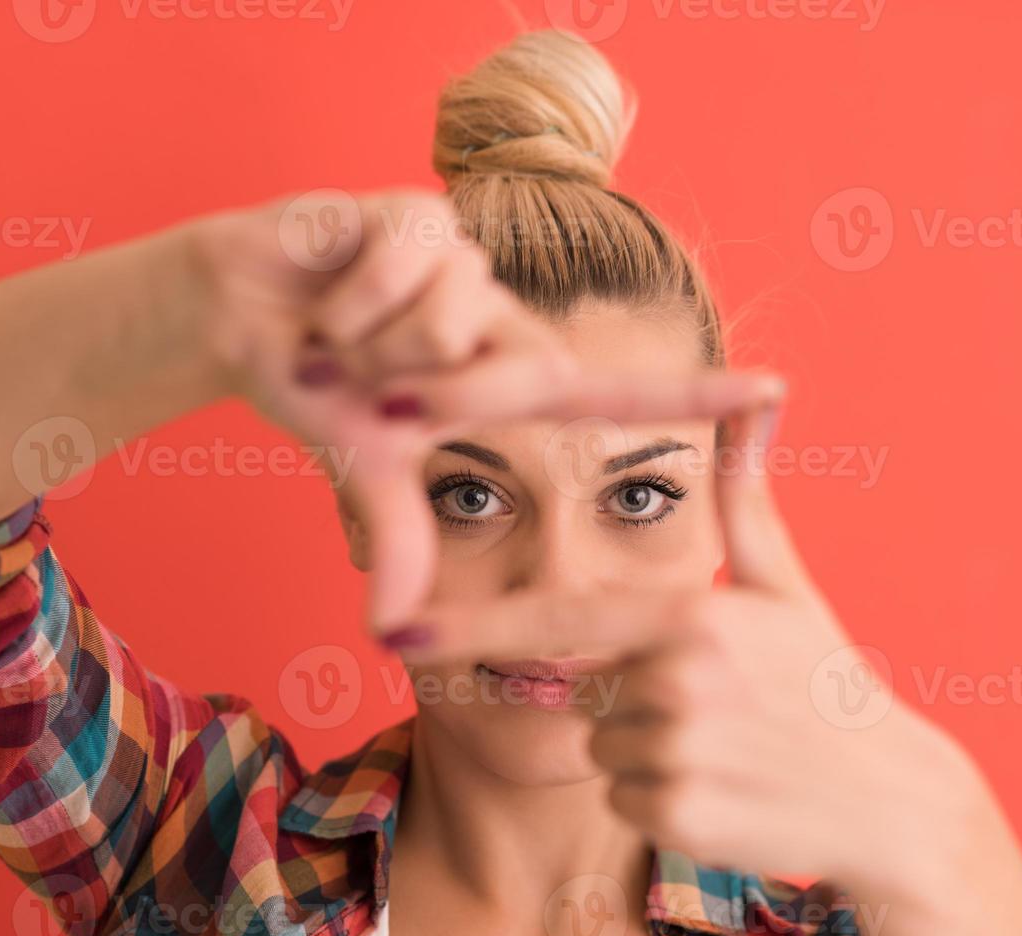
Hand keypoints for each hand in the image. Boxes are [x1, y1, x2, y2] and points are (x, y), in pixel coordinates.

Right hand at [185, 190, 785, 628]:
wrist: (242, 314)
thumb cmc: (317, 385)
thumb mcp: (365, 470)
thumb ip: (397, 538)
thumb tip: (389, 635)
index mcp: (505, 376)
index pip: (613, 395)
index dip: (694, 397)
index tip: (779, 391)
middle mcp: (503, 316)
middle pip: (521, 378)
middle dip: (433, 402)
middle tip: (361, 391)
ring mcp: (470, 260)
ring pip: (451, 328)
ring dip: (372, 350)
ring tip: (338, 336)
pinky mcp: (423, 213)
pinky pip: (403, 275)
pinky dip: (348, 303)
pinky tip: (326, 295)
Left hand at [387, 403, 990, 888]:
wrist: (892, 801)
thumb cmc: (827, 681)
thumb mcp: (782, 585)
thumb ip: (743, 494)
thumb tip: (760, 393)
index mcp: (688, 616)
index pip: (557, 621)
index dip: (474, 625)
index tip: (397, 629)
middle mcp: (675, 681)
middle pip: (580, 692)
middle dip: (626, 698)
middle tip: (713, 705)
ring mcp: (675, 755)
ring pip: (599, 751)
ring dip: (643, 753)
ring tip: (726, 747)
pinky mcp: (677, 819)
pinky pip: (622, 801)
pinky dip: (659, 800)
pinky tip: (725, 791)